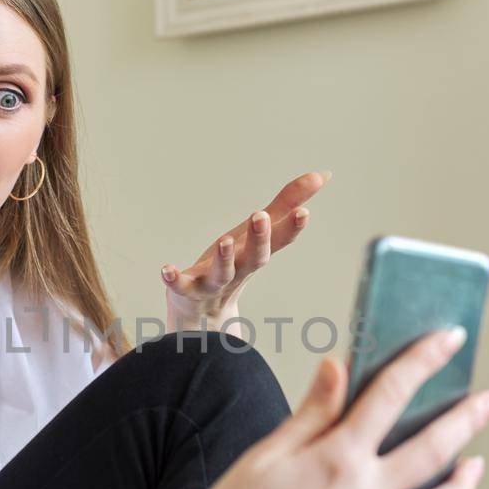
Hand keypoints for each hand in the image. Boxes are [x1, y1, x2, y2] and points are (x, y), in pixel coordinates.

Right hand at [155, 326, 488, 488]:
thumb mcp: (264, 456)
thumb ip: (311, 414)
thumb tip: (338, 368)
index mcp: (338, 460)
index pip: (392, 395)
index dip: (424, 361)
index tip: (449, 339)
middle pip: (434, 450)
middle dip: (469, 419)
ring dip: (463, 485)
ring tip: (475, 466)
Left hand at [161, 171, 326, 333]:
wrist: (203, 313)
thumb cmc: (232, 262)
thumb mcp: (258, 231)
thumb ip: (287, 203)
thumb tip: (322, 174)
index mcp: (256, 253)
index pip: (279, 241)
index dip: (291, 228)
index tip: (304, 212)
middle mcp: (239, 269)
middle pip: (254, 258)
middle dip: (260, 239)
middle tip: (260, 216)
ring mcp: (213, 282)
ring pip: (222, 274)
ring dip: (225, 259)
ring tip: (225, 240)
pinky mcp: (187, 291)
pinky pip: (181, 286)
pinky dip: (174, 279)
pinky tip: (166, 269)